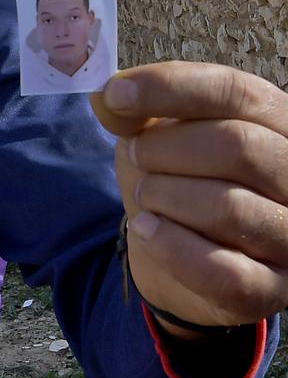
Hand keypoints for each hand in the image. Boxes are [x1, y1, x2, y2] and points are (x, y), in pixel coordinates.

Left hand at [90, 62, 287, 335]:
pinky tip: (145, 228)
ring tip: (145, 195)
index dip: (168, 88)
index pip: (234, 91)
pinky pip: (225, 272)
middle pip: (236, 145)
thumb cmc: (176, 177)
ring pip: (228, 206)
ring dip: (164, 196)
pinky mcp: (274, 288)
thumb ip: (133, 111)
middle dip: (165, 149)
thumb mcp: (154, 134)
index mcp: (276, 120)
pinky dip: (170, 246)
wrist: (178, 254)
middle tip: (136, 154)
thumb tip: (108, 97)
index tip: (114, 95)